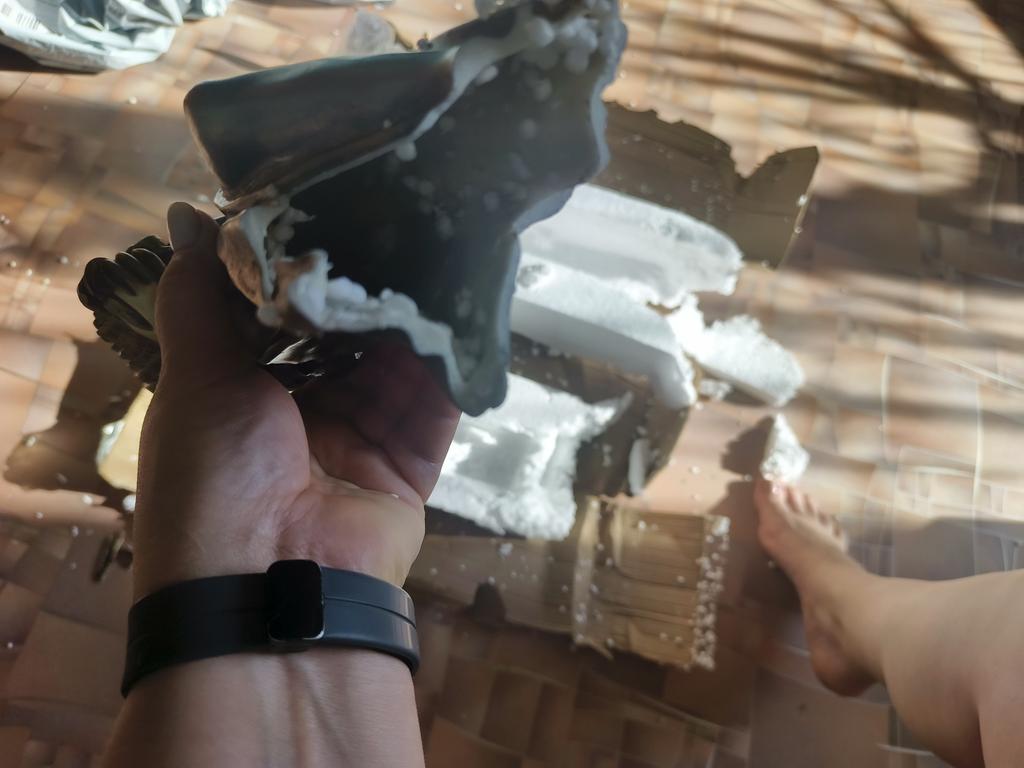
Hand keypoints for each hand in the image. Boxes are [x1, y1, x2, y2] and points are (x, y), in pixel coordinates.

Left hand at [132, 202, 459, 598]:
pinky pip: (431, 413)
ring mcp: (354, 448)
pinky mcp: (404, 473)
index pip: (274, 323)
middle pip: (339, 346)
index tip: (325, 219)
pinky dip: (446, 372)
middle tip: (393, 230)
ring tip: (437, 261)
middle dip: (363, 297)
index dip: (298, 276)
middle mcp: (296, 423)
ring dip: (410, 326)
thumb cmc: (213, 477)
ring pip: (390, 373)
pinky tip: (463, 321)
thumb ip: (199, 299)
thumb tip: (186, 216)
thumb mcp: (195, 377)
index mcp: (236, 401)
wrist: (268, 590)